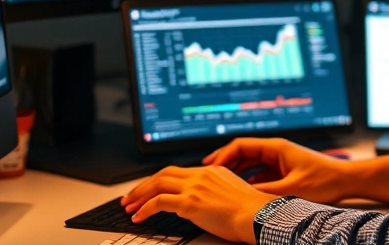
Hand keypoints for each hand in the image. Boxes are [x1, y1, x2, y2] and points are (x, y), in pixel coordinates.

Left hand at [121, 165, 275, 244]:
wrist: (258, 216)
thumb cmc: (252, 211)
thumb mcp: (234, 193)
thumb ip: (217, 192)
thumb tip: (206, 203)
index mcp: (212, 171)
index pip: (178, 172)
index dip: (160, 180)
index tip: (150, 190)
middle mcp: (201, 175)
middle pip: (164, 174)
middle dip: (144, 185)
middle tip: (132, 196)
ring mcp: (194, 187)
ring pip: (157, 184)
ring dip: (139, 195)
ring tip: (129, 206)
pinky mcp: (189, 202)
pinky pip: (158, 202)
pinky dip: (144, 209)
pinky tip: (138, 217)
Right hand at [204, 137, 351, 202]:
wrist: (346, 180)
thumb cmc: (324, 180)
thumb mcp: (291, 190)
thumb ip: (265, 192)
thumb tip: (241, 196)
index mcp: (276, 147)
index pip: (241, 145)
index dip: (222, 155)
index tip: (209, 167)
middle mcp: (276, 150)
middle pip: (243, 152)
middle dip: (224, 162)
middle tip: (206, 174)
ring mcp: (280, 160)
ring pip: (251, 163)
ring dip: (236, 171)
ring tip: (219, 182)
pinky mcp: (285, 170)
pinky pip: (261, 172)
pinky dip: (249, 179)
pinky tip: (242, 191)